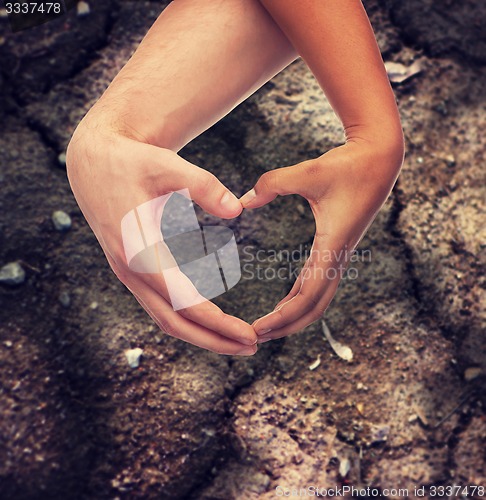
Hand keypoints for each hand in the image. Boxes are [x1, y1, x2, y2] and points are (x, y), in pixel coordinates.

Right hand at [66, 114, 257, 354]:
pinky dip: (187, 319)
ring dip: (201, 334)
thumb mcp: (166, 165)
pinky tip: (209, 319)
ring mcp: (129, 273)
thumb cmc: (131, 161)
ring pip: (166, 318)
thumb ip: (202, 185)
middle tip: (253, 347)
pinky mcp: (133, 269)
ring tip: (236, 340)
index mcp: (138, 251)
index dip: (217, 323)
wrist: (93, 162)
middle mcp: (131, 270)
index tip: (249, 335)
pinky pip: (160, 304)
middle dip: (213, 340)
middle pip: (174, 321)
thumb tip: (238, 210)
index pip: (183, 301)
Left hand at [240, 140, 403, 341]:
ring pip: (318, 299)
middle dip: (286, 326)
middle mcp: (338, 257)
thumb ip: (273, 183)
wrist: (379, 159)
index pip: (307, 297)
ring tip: (266, 327)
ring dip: (293, 316)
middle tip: (255, 337)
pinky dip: (300, 298)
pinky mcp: (336, 249)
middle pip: (313, 308)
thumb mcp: (308, 172)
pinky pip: (318, 282)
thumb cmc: (347, 165)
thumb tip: (243, 202)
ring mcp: (339, 255)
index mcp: (332, 246)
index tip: (257, 329)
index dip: (282, 317)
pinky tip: (284, 303)